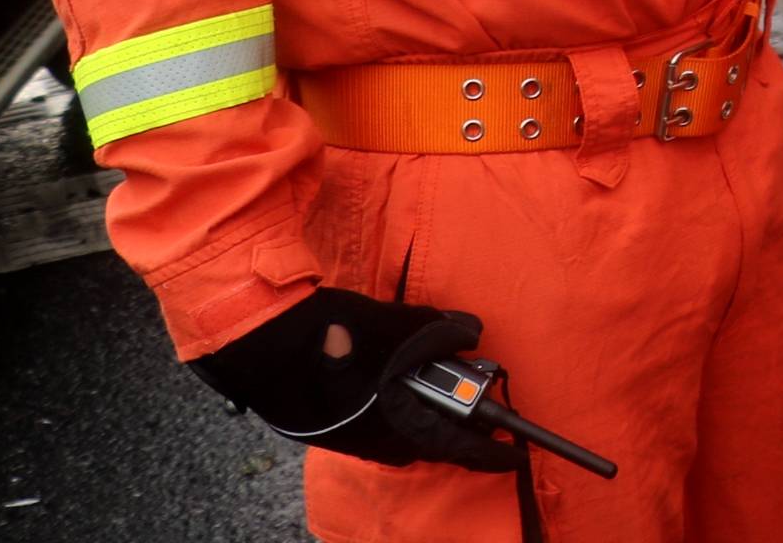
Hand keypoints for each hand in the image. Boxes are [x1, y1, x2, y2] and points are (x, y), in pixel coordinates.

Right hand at [190, 287, 518, 471]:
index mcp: (408, 424)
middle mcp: (382, 444)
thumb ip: (443, 330)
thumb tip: (469, 330)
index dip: (494, 454)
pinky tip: (390, 387)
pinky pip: (375, 429)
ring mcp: (354, 441)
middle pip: (432, 444)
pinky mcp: (331, 432)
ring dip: (421, 418)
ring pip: (401, 438)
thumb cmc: (342, 332)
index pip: (464, 449)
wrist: (268, 342)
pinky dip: (392, 412)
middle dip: (456, 428)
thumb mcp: (405, 324)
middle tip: (474, 409)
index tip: (514, 457)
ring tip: (434, 391)